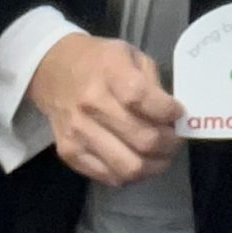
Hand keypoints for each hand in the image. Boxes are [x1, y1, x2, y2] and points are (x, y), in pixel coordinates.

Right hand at [26, 33, 183, 185]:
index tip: (179, 113)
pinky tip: (138, 159)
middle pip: (142, 139)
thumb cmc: (99, 61)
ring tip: (161, 155)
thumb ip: (153, 83)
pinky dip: (131, 174)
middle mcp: (91, 104)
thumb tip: (172, 116)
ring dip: (154, 165)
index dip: (168, 111)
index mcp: (110, 72)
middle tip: (175, 139)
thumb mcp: (130, 55)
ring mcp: (78, 133)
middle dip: (169, 143)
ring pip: (129, 167)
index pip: (142, 99)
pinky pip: (110, 177)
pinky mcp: (70, 154)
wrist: (52, 70)